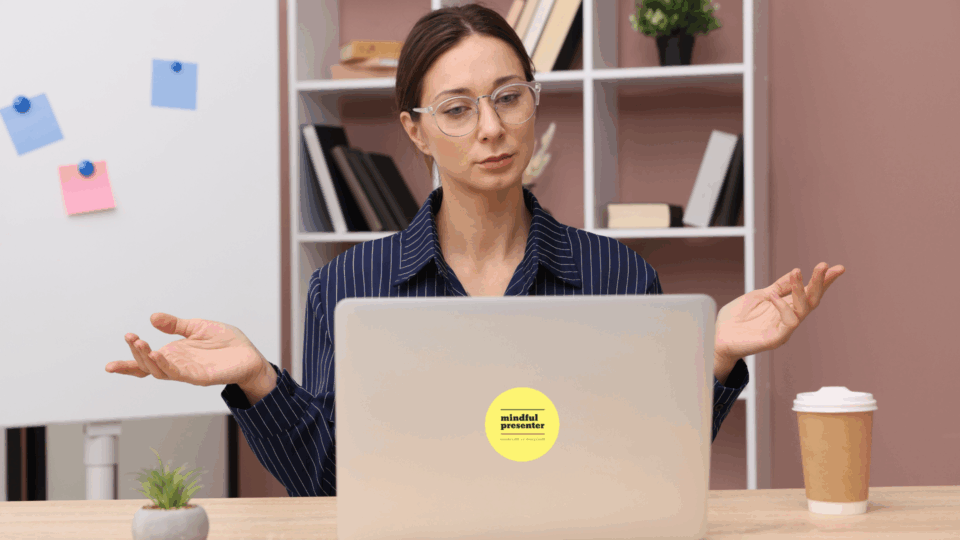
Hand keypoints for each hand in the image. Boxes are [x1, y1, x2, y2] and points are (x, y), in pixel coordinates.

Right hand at [106, 313, 268, 387]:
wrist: (249, 354)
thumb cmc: (226, 342)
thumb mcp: (197, 327)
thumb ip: (175, 325)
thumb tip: (153, 317)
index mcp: (174, 354)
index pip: (146, 361)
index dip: (128, 364)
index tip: (110, 363)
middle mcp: (177, 365)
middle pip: (148, 366)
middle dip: (136, 354)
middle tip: (131, 338)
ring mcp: (187, 372)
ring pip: (161, 371)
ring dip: (149, 359)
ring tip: (142, 344)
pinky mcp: (200, 376)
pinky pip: (179, 373)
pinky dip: (167, 365)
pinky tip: (160, 355)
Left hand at [715, 262, 845, 360]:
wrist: (718, 337)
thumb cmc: (736, 319)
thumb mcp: (758, 296)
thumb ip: (778, 287)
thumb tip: (796, 272)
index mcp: (785, 306)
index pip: (808, 292)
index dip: (823, 281)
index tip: (837, 268)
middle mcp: (788, 317)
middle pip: (811, 300)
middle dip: (819, 282)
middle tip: (823, 266)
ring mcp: (783, 329)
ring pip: (803, 309)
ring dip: (801, 290)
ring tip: (797, 272)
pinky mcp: (775, 339)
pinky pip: (788, 323)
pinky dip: (783, 307)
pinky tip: (774, 296)